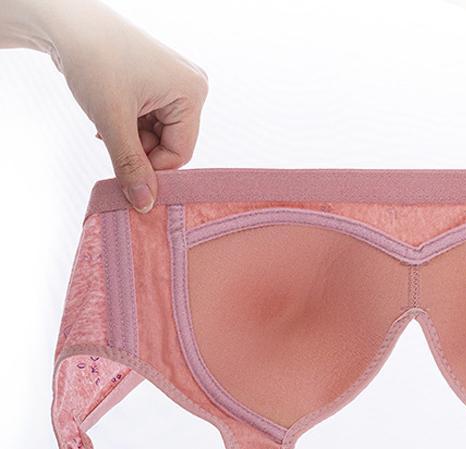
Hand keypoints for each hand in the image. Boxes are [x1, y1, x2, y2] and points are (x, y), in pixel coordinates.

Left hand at [1, 0, 207, 212]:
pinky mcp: (159, 84)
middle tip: (110, 135)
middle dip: (139, 149)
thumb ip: (130, 166)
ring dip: (131, 138)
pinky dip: (129, 125)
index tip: (123, 168)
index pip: (180, 153)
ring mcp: (176, 85)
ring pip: (158, 135)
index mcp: (192, 93)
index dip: (152, 167)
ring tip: (107, 119)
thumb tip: (145, 206)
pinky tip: (110, 113)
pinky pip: (151, 121)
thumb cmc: (93, 58)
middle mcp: (192, 88)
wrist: (66, 19)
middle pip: (171, 145)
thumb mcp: (112, 120)